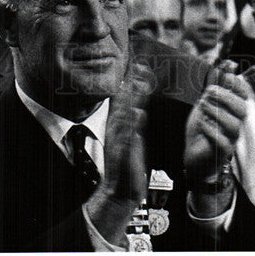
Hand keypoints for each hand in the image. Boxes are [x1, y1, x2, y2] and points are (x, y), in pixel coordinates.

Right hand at [85, 63, 150, 244]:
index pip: (122, 99)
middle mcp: (116, 130)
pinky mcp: (123, 153)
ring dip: (130, 99)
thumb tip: (138, 110)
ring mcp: (118, 141)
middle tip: (137, 64)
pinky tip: (136, 114)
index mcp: (118, 126)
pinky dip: (131, 126)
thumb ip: (134, 125)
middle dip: (129, 84)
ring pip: (123, 115)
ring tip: (137, 82)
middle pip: (121, 102)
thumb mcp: (131, 140)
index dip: (128, 82)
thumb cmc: (127, 165)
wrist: (120, 192)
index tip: (135, 63)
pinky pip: (127, 137)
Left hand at [184, 60, 248, 181]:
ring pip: (234, 124)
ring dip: (217, 113)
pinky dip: (212, 131)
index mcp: (233, 107)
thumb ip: (216, 83)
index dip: (238, 84)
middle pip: (242, 108)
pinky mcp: (224, 151)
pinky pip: (224, 141)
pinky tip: (203, 124)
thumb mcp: (205, 100)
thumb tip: (230, 63)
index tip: (225, 77)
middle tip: (208, 91)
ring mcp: (232, 137)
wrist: (192, 151)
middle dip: (226, 97)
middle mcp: (237, 121)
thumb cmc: (202, 124)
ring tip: (203, 107)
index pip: (245, 94)